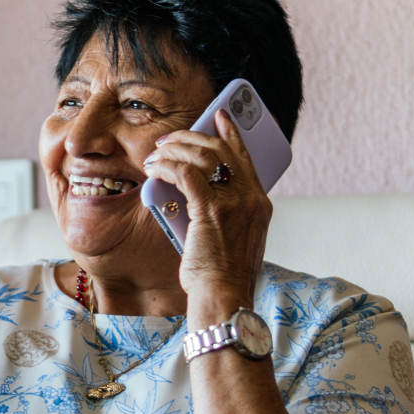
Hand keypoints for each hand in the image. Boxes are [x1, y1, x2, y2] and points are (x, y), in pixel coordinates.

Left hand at [142, 109, 271, 321]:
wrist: (224, 297)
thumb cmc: (221, 275)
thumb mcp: (232, 240)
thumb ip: (224, 214)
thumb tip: (195, 194)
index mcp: (260, 204)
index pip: (245, 157)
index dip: (231, 132)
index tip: (218, 116)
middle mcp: (252, 198)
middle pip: (221, 150)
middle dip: (191, 137)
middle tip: (168, 140)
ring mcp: (234, 202)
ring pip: (202, 156)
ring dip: (174, 149)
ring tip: (156, 154)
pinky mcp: (211, 210)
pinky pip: (185, 174)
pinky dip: (167, 166)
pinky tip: (154, 169)